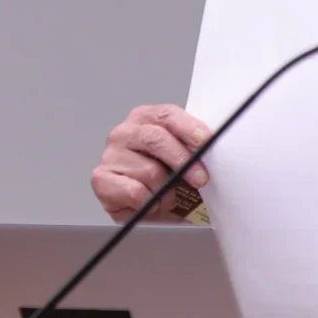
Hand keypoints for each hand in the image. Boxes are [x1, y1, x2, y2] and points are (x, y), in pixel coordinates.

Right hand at [91, 104, 211, 222]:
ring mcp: (110, 155)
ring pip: (148, 171)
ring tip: (167, 196)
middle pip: (156, 139)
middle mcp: (124, 132)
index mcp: (145, 117)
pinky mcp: (101, 179)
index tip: (205, 140)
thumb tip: (216, 148)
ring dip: (165, 190)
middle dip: (183, 160)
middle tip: (200, 178)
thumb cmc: (165, 174)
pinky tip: (150, 203)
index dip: (188, 127)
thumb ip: (193, 147)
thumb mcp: (182, 155)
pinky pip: (135, 192)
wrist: (142, 203)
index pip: (167, 115)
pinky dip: (149, 203)